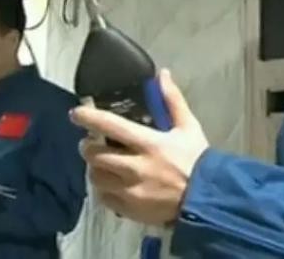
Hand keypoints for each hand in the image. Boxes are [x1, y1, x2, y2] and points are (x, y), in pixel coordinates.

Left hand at [70, 69, 209, 225]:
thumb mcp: (188, 127)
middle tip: (91, 142)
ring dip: (94, 168)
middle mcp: (135, 167)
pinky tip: (111, 183)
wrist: (207, 199)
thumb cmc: (196, 160)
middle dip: (88, 146)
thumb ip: (173, 100)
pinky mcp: (130, 209)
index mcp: (149, 143)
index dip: (89, 117)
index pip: (111, 126)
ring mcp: (131, 190)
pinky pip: (104, 197)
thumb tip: (163, 75)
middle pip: (95, 155)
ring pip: (95, 177)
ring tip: (101, 164)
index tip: (76, 113)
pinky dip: (103, 189)